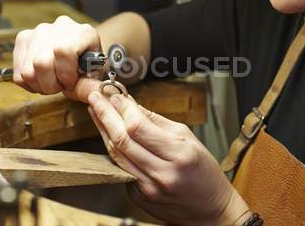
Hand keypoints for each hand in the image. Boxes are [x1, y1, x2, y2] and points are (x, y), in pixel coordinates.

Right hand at [13, 16, 101, 99]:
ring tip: (52, 81)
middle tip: (60, 86)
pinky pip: (18, 72)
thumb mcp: (95, 76)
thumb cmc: (89, 64)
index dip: (65, 74)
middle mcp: (60, 27)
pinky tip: (42, 78)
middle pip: (41, 63)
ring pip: (27, 70)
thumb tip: (88, 94)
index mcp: (83, 32)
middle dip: (50, 84)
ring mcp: (39, 31)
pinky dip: (29, 83)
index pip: (63, 51)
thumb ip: (90, 85)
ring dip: (39, 85)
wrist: (81, 52)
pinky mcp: (24, 39)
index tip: (71, 82)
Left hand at [87, 91, 249, 225]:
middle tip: (94, 98)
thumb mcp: (188, 138)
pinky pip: (121, 169)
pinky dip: (115, 150)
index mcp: (178, 155)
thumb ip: (157, 121)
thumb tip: (132, 105)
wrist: (210, 210)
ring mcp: (148, 189)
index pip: (139, 128)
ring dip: (103, 131)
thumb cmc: (203, 172)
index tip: (114, 95)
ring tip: (96, 112)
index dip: (122, 109)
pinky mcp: (139, 198)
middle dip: (105, 115)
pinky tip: (110, 136)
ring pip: (116, 155)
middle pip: (122, 140)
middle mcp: (161, 174)